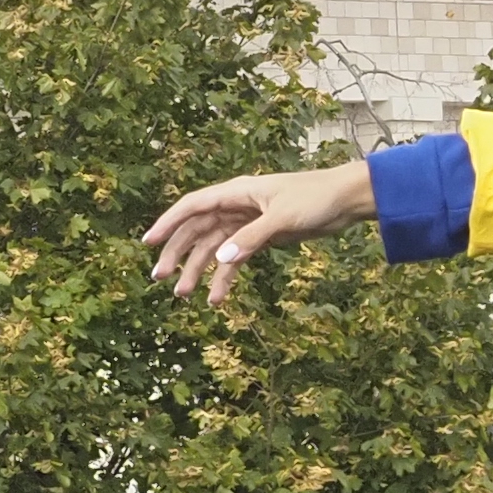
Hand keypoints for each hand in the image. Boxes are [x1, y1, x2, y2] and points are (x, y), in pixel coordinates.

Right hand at [144, 158, 376, 299]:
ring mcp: (247, 224)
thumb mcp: (282, 218)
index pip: (193, 206)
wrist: (345, 202)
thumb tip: (221, 259)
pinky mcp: (261, 239)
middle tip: (160, 278)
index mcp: (237, 193)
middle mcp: (237, 206)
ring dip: (198, 270)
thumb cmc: (315, 198)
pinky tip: (216, 299)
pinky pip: (235, 259)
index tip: (147, 242)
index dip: (168, 223)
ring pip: (213, 248)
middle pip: (197, 230)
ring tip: (183, 294)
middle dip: (177, 253)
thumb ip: (251, 238)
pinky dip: (225, 278)